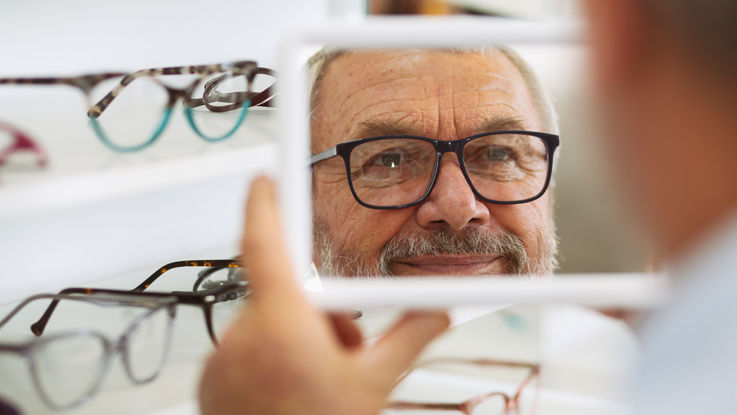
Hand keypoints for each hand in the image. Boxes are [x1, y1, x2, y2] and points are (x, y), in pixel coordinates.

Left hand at [198, 176, 449, 414]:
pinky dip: (271, 361)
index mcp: (281, 324)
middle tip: (341, 350)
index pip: (265, 243)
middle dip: (315, 315)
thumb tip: (438, 312)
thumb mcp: (373, 386)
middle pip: (281, 296)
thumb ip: (408, 338)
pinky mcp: (212, 384)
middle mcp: (241, 336)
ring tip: (316, 382)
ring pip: (266, 327)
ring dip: (294, 341)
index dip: (264, 203)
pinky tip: (290, 392)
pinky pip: (246, 352)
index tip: (264, 179)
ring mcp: (222, 363)